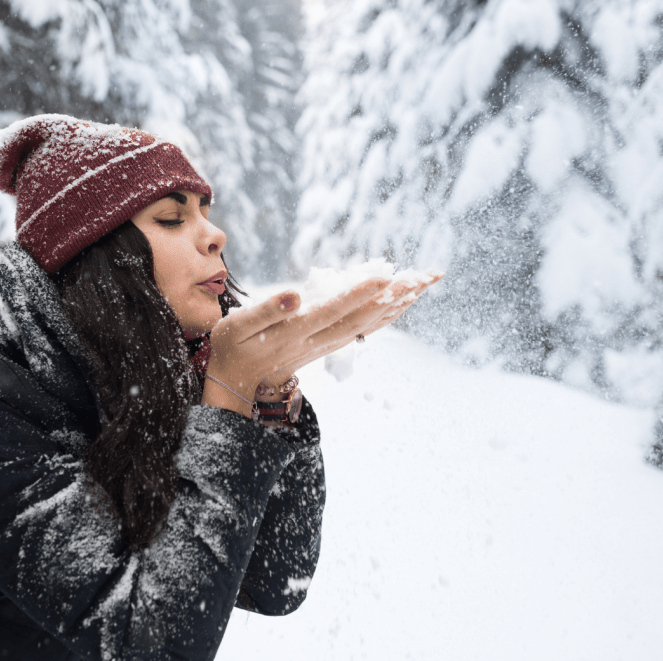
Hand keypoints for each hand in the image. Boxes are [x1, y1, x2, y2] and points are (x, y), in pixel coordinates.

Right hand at [201, 274, 438, 415]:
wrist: (238, 384)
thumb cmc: (233, 347)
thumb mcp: (238, 326)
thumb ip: (267, 310)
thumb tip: (296, 295)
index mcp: (295, 332)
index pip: (333, 311)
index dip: (360, 294)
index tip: (386, 276)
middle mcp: (318, 339)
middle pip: (364, 317)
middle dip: (397, 295)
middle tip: (428, 274)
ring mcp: (328, 344)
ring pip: (371, 323)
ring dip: (401, 303)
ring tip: (426, 281)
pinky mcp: (331, 343)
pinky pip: (366, 327)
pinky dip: (389, 313)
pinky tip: (404, 300)